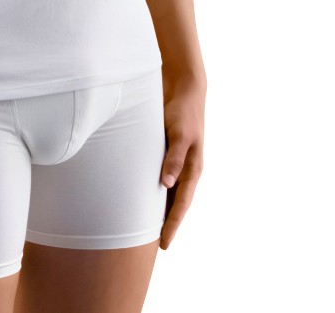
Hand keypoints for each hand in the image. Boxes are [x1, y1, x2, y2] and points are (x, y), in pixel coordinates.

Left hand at [159, 69, 205, 248]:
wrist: (184, 90)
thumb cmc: (182, 112)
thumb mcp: (179, 134)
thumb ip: (173, 157)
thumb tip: (167, 184)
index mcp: (193, 168)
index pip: (181, 204)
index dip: (172, 225)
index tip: (164, 245)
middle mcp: (186, 169)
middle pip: (176, 203)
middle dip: (166, 224)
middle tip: (152, 244)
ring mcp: (177, 162)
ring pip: (168, 193)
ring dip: (159, 209)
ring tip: (144, 227)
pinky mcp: (167, 153)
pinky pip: (161, 178)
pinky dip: (154, 191)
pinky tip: (142, 198)